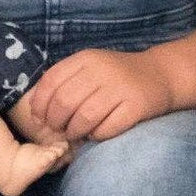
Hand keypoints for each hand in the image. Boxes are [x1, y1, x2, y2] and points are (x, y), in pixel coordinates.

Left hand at [23, 48, 173, 142]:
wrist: (160, 75)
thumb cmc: (117, 75)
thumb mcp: (90, 67)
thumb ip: (65, 81)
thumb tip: (35, 108)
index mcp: (86, 59)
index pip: (51, 81)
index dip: (40, 104)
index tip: (39, 118)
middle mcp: (101, 70)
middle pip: (65, 102)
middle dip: (55, 122)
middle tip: (58, 130)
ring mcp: (120, 88)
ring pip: (84, 118)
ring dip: (74, 132)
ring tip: (76, 134)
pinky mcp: (136, 106)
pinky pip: (107, 129)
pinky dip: (96, 136)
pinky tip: (96, 133)